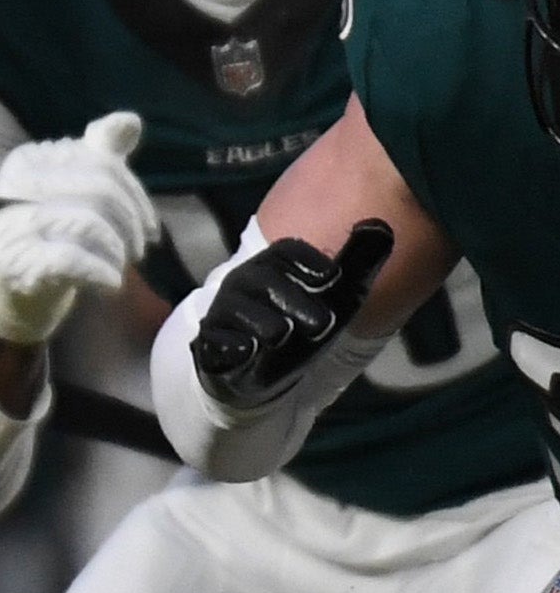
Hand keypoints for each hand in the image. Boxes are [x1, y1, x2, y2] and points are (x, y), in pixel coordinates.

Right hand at [0, 109, 149, 347]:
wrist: (8, 286)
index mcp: (28, 160)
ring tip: (120, 264)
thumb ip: (101, 152)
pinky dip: (102, 272)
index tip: (148, 226)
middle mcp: (13, 186)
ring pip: (89, 225)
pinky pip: (73, 259)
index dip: (137, 196)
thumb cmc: (48, 231)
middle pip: (99, 191)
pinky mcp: (15, 262)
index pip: (102, 163)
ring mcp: (11, 225)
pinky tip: (110, 282)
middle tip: (139, 248)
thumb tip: (130, 120)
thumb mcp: (74, 187)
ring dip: (118, 250)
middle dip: (131, 223)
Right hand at [190, 217, 396, 410]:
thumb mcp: (337, 295)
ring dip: (261, 321)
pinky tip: (247, 350)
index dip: (308, 260)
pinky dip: (228, 345)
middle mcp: (244, 285)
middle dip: (291, 297)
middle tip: (323, 324)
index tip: (332, 277)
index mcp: (274, 266)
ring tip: (282, 335)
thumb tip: (380, 225)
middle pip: (262, 279)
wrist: (264, 367)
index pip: (286, 251)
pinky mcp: (212, 346)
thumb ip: (357, 262)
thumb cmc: (303, 323)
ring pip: (236, 309)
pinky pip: (214, 341)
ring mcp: (226, 315)